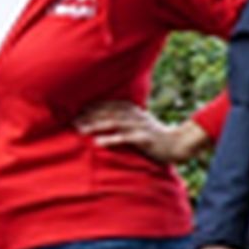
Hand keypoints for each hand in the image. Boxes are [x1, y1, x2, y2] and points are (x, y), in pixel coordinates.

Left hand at [75, 100, 210, 165]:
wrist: (176, 144)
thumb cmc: (151, 135)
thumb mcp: (136, 122)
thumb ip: (121, 117)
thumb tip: (99, 117)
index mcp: (131, 109)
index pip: (107, 104)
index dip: (90, 107)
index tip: (73, 110)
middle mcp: (133, 115)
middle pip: (107, 112)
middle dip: (89, 116)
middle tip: (72, 120)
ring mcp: (139, 126)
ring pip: (114, 123)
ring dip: (96, 126)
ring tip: (80, 130)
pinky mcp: (144, 139)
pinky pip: (125, 138)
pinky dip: (111, 139)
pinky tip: (98, 143)